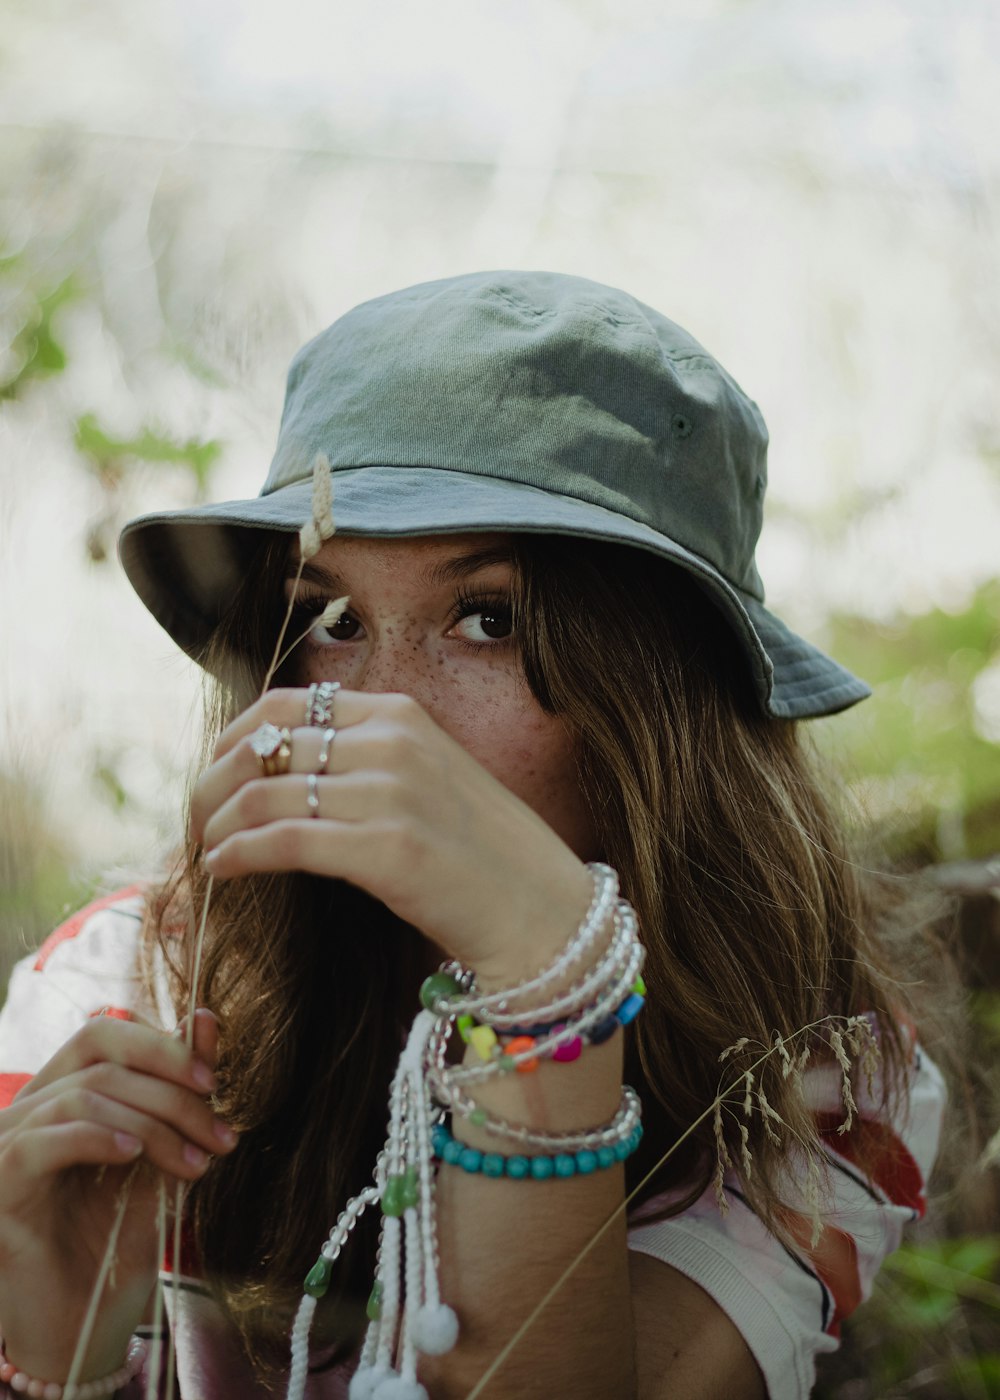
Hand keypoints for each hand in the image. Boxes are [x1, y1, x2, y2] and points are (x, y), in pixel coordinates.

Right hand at [0, 1009, 236, 1379]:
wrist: (85, 1322)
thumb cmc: (120, 1235)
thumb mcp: (164, 1154)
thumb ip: (181, 1090)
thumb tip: (205, 1018)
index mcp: (65, 1092)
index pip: (104, 1034)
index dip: (160, 1046)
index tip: (213, 1081)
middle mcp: (30, 1108)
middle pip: (101, 1062)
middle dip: (172, 1091)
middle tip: (220, 1135)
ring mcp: (8, 1143)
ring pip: (80, 1096)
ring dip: (152, 1123)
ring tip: (192, 1163)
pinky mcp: (0, 1184)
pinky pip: (40, 1142)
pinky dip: (95, 1139)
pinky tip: (133, 1158)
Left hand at [191, 688, 592, 980]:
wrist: (545, 912)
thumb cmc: (484, 855)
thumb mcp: (429, 778)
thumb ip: (367, 761)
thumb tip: (282, 775)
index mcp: (400, 714)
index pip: (287, 705)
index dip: (234, 738)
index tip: (216, 776)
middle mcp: (393, 741)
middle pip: (263, 745)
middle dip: (212, 784)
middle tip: (197, 820)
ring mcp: (391, 793)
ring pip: (263, 792)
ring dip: (216, 824)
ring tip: (207, 851)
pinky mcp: (387, 849)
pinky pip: (282, 839)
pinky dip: (238, 853)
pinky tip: (225, 870)